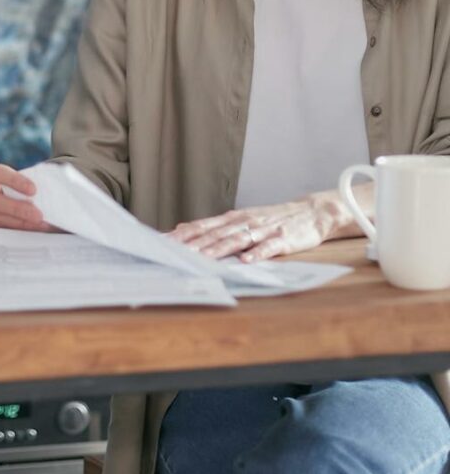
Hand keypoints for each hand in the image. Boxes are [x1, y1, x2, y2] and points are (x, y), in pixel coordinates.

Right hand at [0, 161, 50, 230]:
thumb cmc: (9, 191)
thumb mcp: (13, 184)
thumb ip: (24, 187)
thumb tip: (46, 195)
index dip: (15, 181)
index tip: (34, 190)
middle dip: (18, 209)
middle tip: (39, 215)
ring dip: (18, 223)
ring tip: (37, 225)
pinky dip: (10, 233)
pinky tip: (25, 233)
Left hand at [166, 191, 363, 262]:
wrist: (310, 212)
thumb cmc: (271, 219)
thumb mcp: (240, 220)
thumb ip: (213, 227)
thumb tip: (181, 228)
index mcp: (231, 219)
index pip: (201, 226)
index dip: (181, 235)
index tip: (161, 242)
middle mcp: (243, 222)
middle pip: (214, 234)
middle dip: (193, 244)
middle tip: (172, 252)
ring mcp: (263, 230)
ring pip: (236, 240)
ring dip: (218, 250)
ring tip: (201, 258)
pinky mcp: (283, 239)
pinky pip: (268, 247)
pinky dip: (256, 254)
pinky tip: (245, 261)